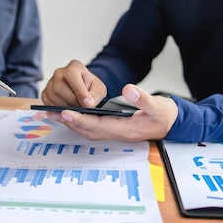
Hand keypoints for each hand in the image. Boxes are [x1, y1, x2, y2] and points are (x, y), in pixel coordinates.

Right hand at [41, 60, 106, 107]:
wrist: (84, 90)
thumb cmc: (91, 88)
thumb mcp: (99, 90)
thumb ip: (95, 96)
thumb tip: (88, 103)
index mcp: (74, 67)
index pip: (72, 75)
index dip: (79, 91)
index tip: (87, 103)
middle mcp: (60, 72)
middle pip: (59, 88)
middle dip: (72, 101)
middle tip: (82, 108)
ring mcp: (50, 82)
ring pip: (53, 96)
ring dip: (65, 106)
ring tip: (76, 108)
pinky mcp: (46, 93)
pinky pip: (48, 103)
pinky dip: (58, 109)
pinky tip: (67, 108)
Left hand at [50, 84, 178, 141]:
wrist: (171, 124)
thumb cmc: (164, 115)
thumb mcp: (157, 105)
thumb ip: (143, 99)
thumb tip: (127, 89)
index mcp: (125, 128)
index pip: (98, 125)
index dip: (81, 120)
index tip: (66, 112)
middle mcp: (117, 133)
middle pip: (87, 130)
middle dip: (69, 122)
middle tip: (50, 113)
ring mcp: (114, 132)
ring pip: (88, 130)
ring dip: (71, 123)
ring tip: (54, 113)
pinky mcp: (113, 128)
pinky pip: (91, 127)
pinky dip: (78, 122)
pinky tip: (69, 114)